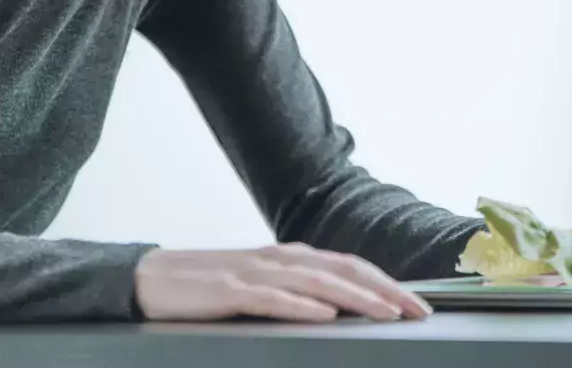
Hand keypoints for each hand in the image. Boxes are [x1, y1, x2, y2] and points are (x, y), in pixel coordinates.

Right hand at [133, 242, 432, 321]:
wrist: (153, 278)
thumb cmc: (212, 287)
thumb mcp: (264, 287)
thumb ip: (299, 293)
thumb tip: (342, 310)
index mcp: (293, 257)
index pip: (352, 267)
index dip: (388, 284)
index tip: (418, 305)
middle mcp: (282, 258)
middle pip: (346, 270)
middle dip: (387, 291)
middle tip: (418, 312)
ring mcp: (257, 272)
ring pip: (318, 282)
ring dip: (356, 298)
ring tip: (386, 313)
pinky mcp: (232, 290)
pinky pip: (273, 298)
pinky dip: (302, 306)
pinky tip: (324, 315)